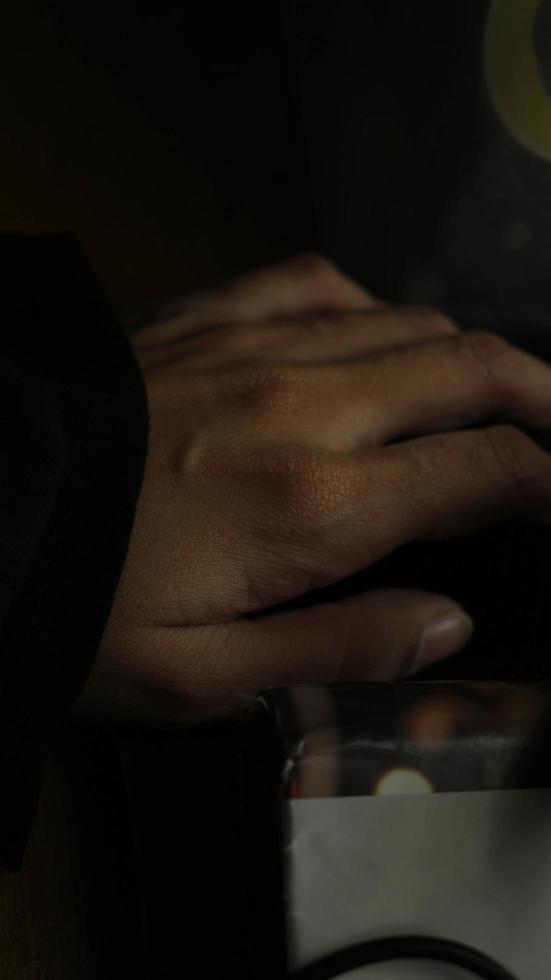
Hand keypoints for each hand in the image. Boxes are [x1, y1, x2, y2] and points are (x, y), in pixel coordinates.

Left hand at [75, 255, 550, 724]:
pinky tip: (374, 340)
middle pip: (474, 370)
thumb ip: (340, 646)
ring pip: (413, 321)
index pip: (487, 471)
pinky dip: (373, 309)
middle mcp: (305, 409)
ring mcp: (257, 347)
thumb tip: (443, 624)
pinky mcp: (210, 317)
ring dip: (469, 356)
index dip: (548, 480)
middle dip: (541, 397)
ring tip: (488, 394)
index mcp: (316, 508)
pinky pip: (321, 284)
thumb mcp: (204, 676)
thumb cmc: (81, 606)